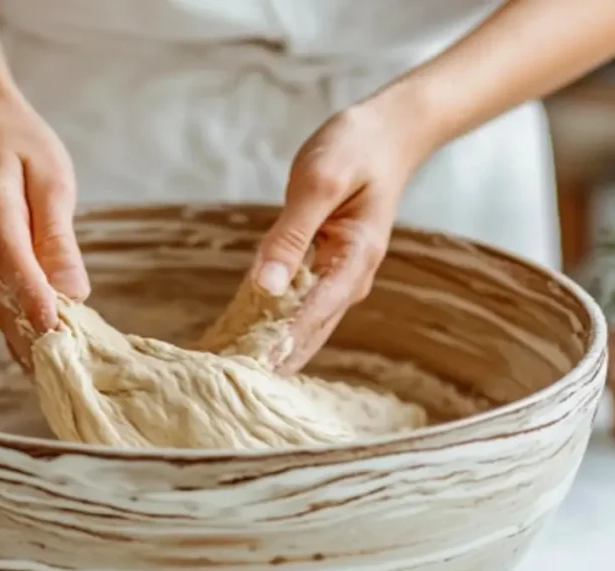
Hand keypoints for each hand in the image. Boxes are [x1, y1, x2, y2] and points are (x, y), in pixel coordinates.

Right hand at [0, 93, 88, 367]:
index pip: (14, 268)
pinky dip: (26, 332)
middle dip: (46, 340)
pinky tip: (55, 355)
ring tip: (78, 376)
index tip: (59, 335)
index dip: (36, 304)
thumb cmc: (16, 144)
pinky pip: (1, 312)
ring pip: (4, 317)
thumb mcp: (50, 178)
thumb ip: (57, 237)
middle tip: (86, 375)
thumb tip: (73, 292)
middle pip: (7, 306)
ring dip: (38, 344)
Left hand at [252, 87, 433, 373]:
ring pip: (302, 328)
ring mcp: (340, 280)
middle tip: (225, 392)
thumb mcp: (318, 182)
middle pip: (306, 336)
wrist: (389, 134)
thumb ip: (290, 235)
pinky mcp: (326, 271)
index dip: (275, 350)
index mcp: (353, 263)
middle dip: (269, 362)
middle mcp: (350, 281)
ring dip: (269, 351)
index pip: (309, 320)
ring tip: (227, 377)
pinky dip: (273, 325)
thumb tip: (266, 286)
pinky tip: (243, 340)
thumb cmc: (355, 149)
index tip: (242, 380)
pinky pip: (298, 308)